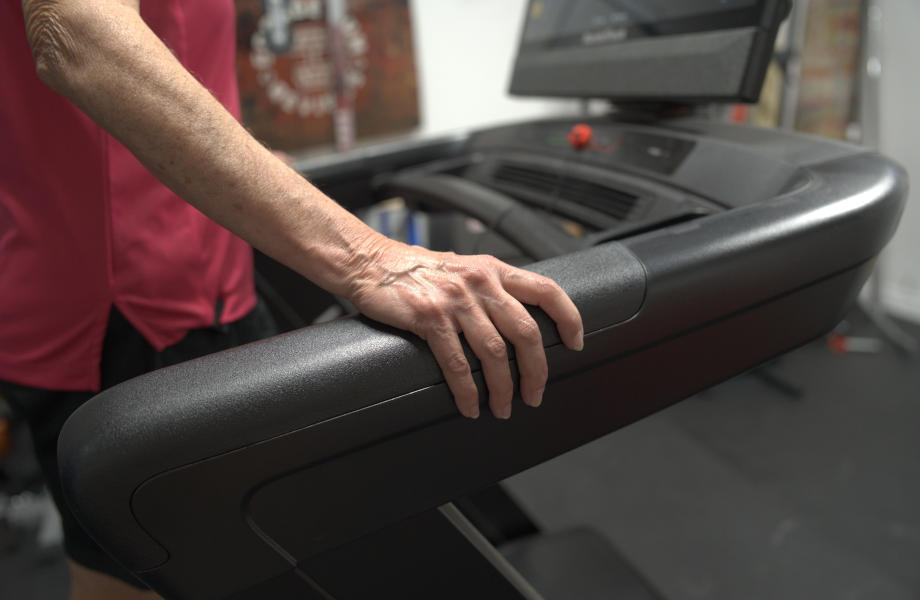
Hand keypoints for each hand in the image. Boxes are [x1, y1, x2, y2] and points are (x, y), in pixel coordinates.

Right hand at [347, 235, 583, 418]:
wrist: (370, 263)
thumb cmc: (415, 270)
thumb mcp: (464, 268)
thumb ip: (491, 288)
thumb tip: (517, 323)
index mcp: (494, 270)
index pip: (547, 291)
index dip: (569, 318)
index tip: (576, 343)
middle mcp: (480, 282)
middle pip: (526, 332)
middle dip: (536, 371)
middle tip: (534, 395)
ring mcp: (455, 299)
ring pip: (495, 353)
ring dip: (503, 388)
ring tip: (503, 408)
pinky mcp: (429, 316)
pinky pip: (457, 362)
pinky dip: (467, 390)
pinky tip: (470, 406)